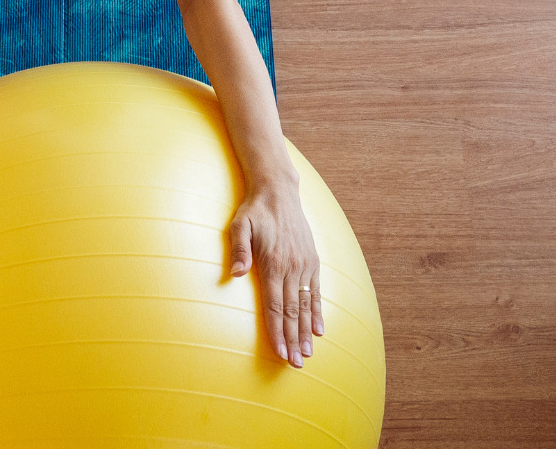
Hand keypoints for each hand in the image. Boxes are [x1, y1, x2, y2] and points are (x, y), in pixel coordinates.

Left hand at [228, 181, 323, 366]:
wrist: (279, 191)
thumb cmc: (255, 210)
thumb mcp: (240, 224)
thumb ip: (239, 250)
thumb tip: (236, 275)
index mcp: (274, 263)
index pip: (274, 306)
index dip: (276, 332)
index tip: (279, 353)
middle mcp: (292, 267)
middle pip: (292, 312)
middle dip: (292, 340)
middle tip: (295, 364)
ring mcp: (305, 265)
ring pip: (306, 305)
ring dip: (306, 332)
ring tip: (307, 354)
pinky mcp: (312, 260)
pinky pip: (316, 291)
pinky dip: (318, 312)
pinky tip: (318, 329)